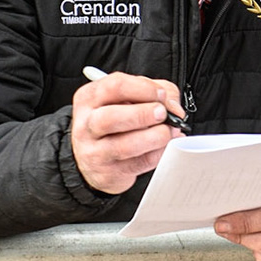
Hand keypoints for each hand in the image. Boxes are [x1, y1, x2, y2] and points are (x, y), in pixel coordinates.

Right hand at [71, 71, 184, 193]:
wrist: (95, 159)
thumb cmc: (115, 123)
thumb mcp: (129, 98)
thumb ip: (154, 93)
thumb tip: (173, 107)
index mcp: (89, 98)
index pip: (114, 87)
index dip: (143, 88)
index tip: (161, 94)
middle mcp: (87, 125)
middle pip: (110, 117)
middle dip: (143, 114)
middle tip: (163, 113)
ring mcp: (94, 152)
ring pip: (124, 146)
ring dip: (154, 137)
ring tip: (168, 131)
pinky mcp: (108, 174)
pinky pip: (138, 164)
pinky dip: (158, 154)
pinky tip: (165, 146)